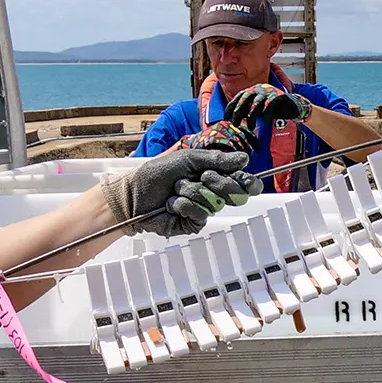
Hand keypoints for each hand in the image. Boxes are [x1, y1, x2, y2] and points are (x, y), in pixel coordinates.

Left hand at [104, 125, 262, 236]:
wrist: (133, 194)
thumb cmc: (156, 174)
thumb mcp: (187, 158)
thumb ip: (216, 159)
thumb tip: (244, 159)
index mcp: (213, 175)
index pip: (242, 182)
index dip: (249, 182)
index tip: (246, 180)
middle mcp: (212, 193)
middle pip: (236, 194)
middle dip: (218, 182)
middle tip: (201, 176)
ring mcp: (203, 209)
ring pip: (215, 203)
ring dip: (192, 192)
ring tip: (176, 189)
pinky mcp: (193, 224)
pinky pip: (200, 214)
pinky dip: (184, 205)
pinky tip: (172, 204)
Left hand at [225, 83, 311, 124]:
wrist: (293, 107)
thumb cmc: (274, 109)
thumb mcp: (258, 110)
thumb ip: (248, 111)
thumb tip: (235, 118)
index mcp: (253, 89)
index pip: (239, 96)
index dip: (231, 106)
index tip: (226, 117)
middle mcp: (260, 88)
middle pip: (245, 98)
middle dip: (238, 112)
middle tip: (235, 123)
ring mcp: (269, 91)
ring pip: (256, 103)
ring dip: (252, 117)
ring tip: (250, 127)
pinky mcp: (278, 96)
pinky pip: (269, 106)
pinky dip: (266, 115)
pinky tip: (264, 123)